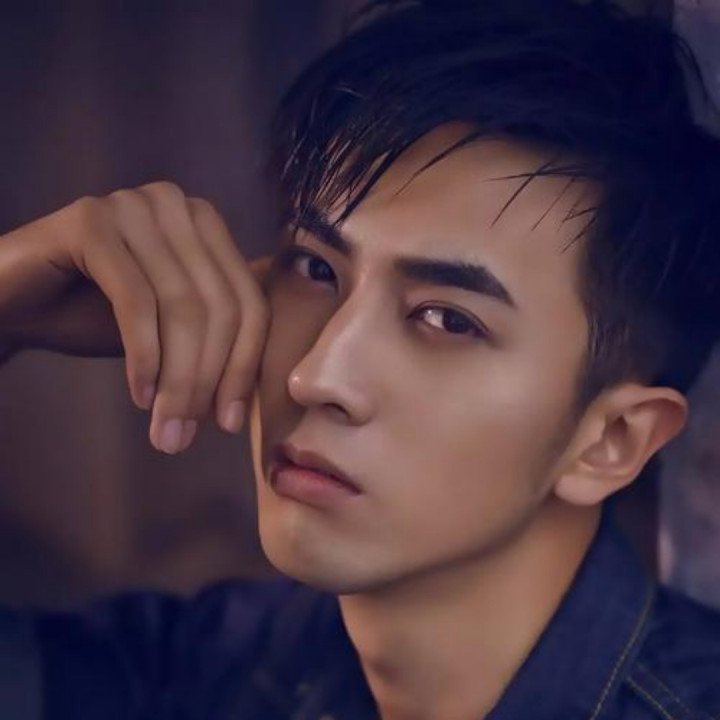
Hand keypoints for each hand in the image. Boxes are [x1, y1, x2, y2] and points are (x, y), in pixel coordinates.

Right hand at [0, 182, 271, 452]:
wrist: (10, 301)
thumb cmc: (93, 315)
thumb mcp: (169, 329)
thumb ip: (215, 337)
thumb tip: (262, 379)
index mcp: (207, 225)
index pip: (249, 303)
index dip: (244, 367)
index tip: (229, 423)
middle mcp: (177, 205)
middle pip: (219, 308)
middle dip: (205, 382)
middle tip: (184, 436)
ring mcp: (134, 206)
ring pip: (182, 309)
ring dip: (177, 381)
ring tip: (165, 429)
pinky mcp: (90, 221)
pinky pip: (136, 302)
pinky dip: (143, 356)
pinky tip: (139, 394)